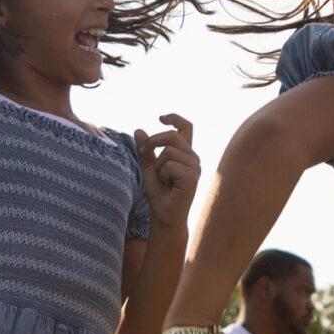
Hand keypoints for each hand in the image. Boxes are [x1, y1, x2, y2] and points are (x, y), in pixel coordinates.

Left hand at [133, 115, 199, 229]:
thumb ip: (145, 149)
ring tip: (163, 179)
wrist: (163, 215)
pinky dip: (162, 175)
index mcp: (186, 153)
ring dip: (158, 166)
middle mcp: (194, 158)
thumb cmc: (159, 192)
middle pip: (173, 136)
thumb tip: (138, 129)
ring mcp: (195, 168)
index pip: (186, 127)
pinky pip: (170, 165)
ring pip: (169, 152)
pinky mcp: (192, 178)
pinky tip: (168, 186)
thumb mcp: (148, 167)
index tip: (160, 118)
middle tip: (145, 152)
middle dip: (154, 142)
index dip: (174, 118)